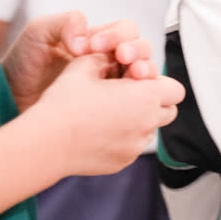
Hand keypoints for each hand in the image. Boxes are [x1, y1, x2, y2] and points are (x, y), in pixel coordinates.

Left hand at [3, 12, 157, 112]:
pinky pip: (136, 101)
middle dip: (138, 51)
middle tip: (123, 57)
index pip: (126, 31)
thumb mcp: (37, 33)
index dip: (117, 35)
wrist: (8, 99)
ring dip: (145, 70)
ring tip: (134, 76)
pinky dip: (140, 97)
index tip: (93, 46)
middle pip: (142, 50)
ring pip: (144, 74)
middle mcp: (110, 62)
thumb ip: (63, 22)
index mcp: (97, 41)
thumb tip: (85, 38)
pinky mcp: (111, 109)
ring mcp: (112, 86)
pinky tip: (127, 99)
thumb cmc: (22, 65)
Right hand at [30, 52, 184, 176]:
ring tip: (110, 112)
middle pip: (168, 110)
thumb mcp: (85, 65)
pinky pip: (132, 146)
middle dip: (154, 100)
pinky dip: (124, 137)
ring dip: (139, 119)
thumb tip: (112, 59)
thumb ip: (107, 57)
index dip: (158, 81)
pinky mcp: (122, 162)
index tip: (137, 79)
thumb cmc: (64, 104)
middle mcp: (147, 124)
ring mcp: (136, 146)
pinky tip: (99, 130)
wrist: (45, 143)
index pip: (175, 89)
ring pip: (151, 129)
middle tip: (128, 93)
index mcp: (146, 96)